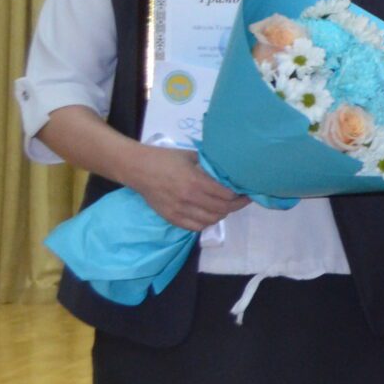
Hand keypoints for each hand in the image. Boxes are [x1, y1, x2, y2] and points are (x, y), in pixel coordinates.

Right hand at [126, 146, 249, 232]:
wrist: (138, 168)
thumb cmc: (165, 159)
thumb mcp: (190, 156)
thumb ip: (208, 165)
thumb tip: (226, 170)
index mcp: (196, 182)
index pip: (226, 196)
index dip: (239, 196)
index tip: (246, 192)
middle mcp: (189, 199)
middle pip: (221, 210)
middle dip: (236, 206)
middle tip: (242, 200)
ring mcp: (179, 211)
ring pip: (210, 221)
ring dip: (221, 215)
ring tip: (226, 207)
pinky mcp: (171, 217)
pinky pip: (195, 227)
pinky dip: (206, 223)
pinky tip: (209, 215)